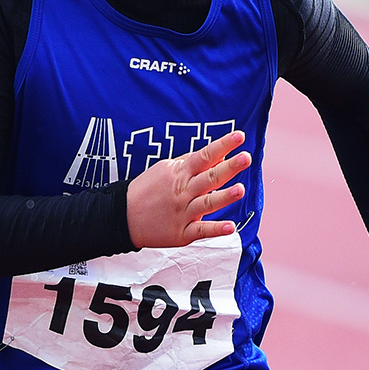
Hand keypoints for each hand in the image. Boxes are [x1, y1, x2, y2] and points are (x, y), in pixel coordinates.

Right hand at [126, 129, 248, 249]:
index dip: (223, 145)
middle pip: (209, 177)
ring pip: (207, 203)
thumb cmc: (146, 190)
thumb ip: (190, 163)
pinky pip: (201, 230)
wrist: (122, 217)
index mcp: (179, 173)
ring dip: (224, 196)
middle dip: (228, 167)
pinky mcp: (182, 233)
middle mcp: (183, 191)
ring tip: (241, 189)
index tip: (239, 136)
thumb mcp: (164, 169)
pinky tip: (231, 227)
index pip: (204, 155)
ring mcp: (183, 213)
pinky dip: (216, 230)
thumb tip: (217, 154)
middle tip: (246, 157)